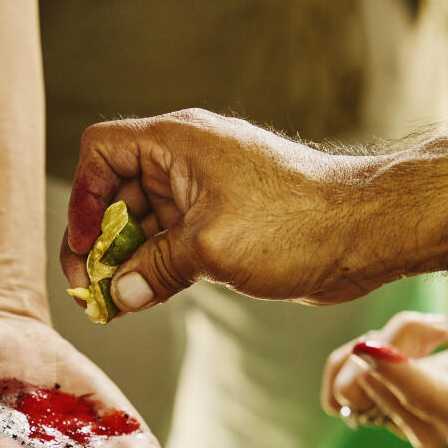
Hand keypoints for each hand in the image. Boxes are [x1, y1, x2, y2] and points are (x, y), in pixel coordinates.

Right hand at [62, 109, 380, 314]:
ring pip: (143, 224)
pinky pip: (171, 243)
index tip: (86, 245)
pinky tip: (143, 300)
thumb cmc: (296, 223)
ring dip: (125, 262)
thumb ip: (154, 269)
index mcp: (178, 143)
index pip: (102, 151)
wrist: (365, 232)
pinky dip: (153, 269)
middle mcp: (186, 162)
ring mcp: (205, 194)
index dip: (82, 197)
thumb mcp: (210, 248)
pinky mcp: (223, 224)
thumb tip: (117, 294)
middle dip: (99, 241)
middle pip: (115, 193)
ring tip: (113, 303)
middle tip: (90, 288)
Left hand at [323, 311, 447, 447]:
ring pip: (347, 386)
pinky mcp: (388, 401)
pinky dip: (355, 354)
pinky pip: (341, 384)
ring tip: (424, 329)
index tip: (372, 341)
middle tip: (442, 324)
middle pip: (371, 387)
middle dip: (394, 341)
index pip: (415, 398)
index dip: (391, 370)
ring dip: (370, 346)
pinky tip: (398, 337)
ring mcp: (400, 416)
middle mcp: (424, 427)